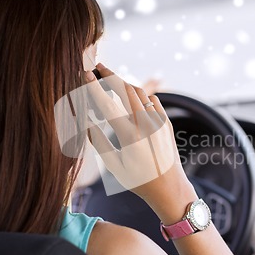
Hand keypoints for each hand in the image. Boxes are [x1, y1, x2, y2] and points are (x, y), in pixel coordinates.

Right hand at [85, 64, 196, 222]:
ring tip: (112, 81)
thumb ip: (99, 142)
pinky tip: (133, 97)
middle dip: (110, 75)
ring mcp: (158, 122)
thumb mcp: (114, 166)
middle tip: (98, 67)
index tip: (84, 74)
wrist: (170, 187)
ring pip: (139, 92)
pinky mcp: (166, 123)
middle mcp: (145, 124)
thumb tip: (86, 122)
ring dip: (124, 83)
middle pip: (124, 89)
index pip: (106, 104)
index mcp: (129, 135)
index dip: (93, 87)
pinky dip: (141, 95)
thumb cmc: (139, 181)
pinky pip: (153, 101)